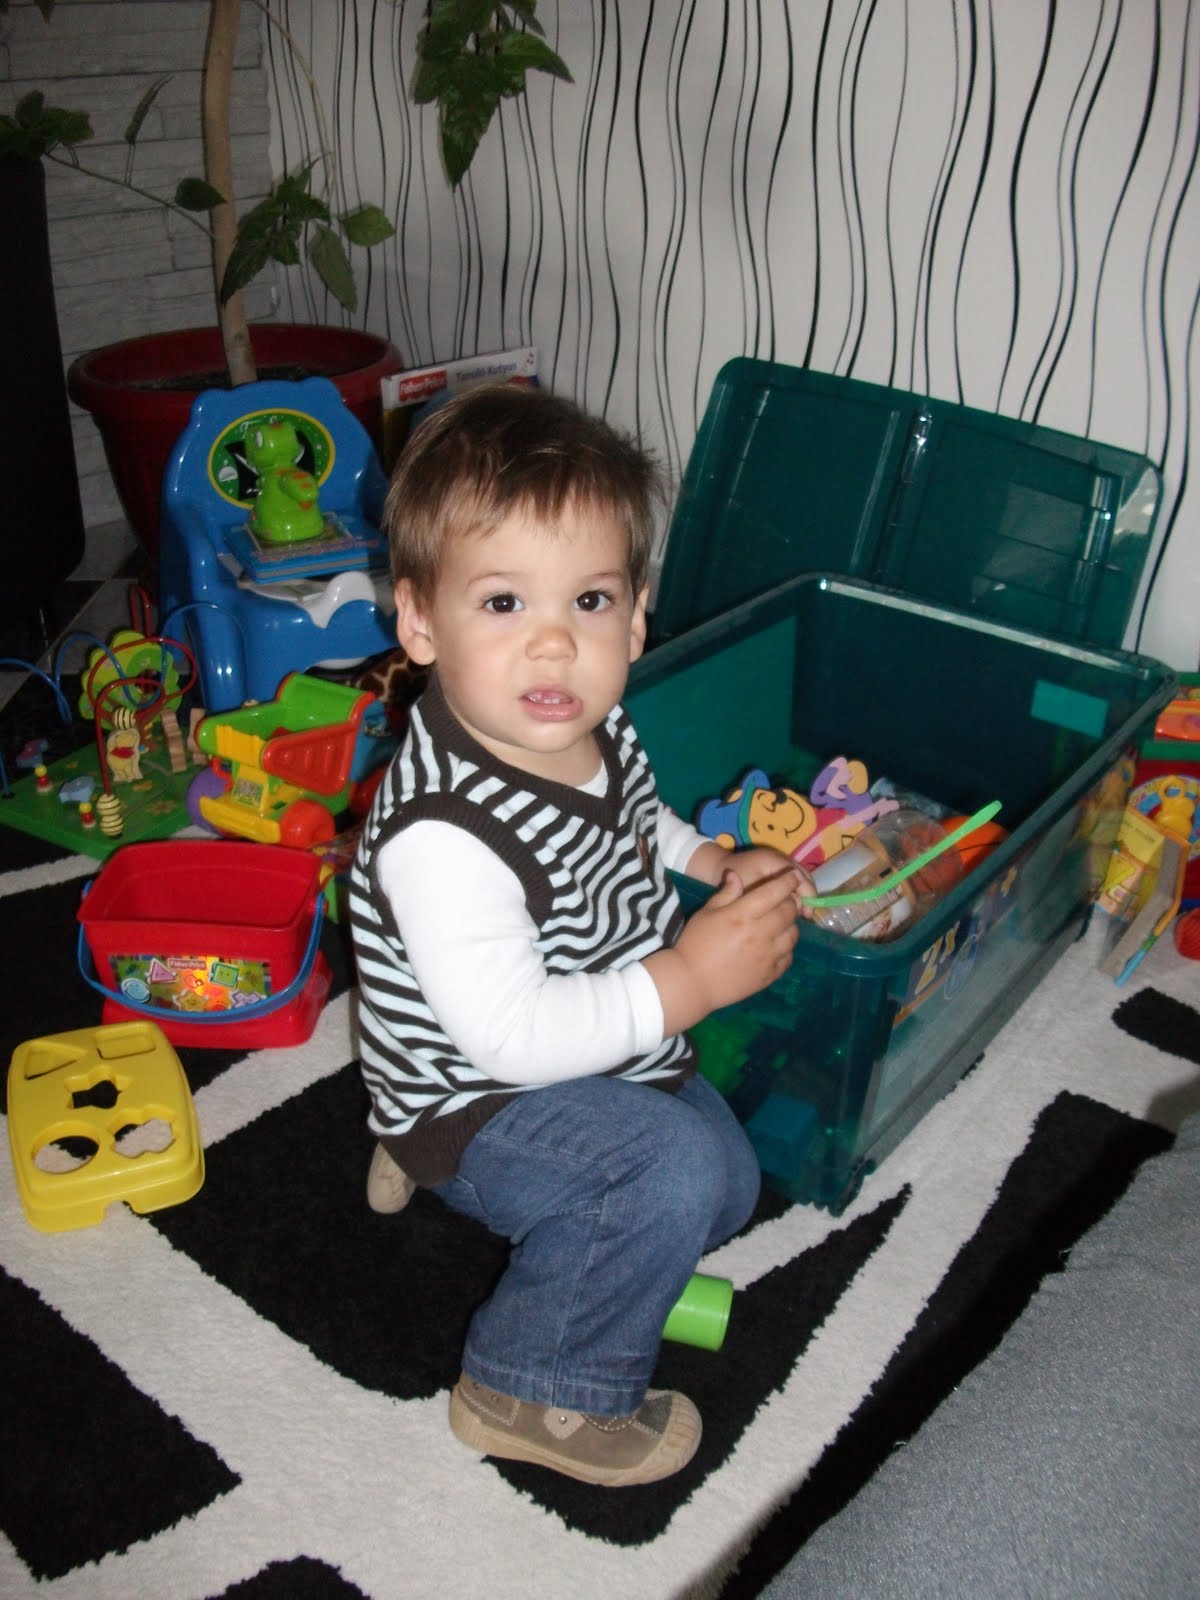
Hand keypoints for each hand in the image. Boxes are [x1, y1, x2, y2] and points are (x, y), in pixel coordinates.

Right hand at [646, 862, 801, 1033]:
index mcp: (742, 915)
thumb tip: (735, 875)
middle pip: (789, 912)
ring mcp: (767, 956)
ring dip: (790, 925)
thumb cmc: (694, 943)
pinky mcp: (770, 975)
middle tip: (784, 901)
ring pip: (794, 934)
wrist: (692, 983)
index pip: (774, 893)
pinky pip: (789, 956)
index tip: (793, 876)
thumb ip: (725, 893)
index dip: (788, 882)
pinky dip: (787, 948)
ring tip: (780, 924)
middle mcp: (759, 933)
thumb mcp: (706, 913)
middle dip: (791, 902)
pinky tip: (776, 946)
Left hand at [724, 846, 815, 915]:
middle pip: (803, 877)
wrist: (717, 869)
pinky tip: (793, 907)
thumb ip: (774, 897)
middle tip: (807, 915)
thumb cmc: (732, 883)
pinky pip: (792, 879)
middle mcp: (780, 857)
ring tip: (801, 914)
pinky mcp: (776, 866)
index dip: (807, 895)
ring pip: (800, 879)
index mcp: (773, 860)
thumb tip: (798, 906)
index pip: (799, 877)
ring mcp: (779, 860)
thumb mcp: (751, 893)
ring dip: (802, 895)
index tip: (808, 914)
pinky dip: (795, 892)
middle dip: (807, 896)